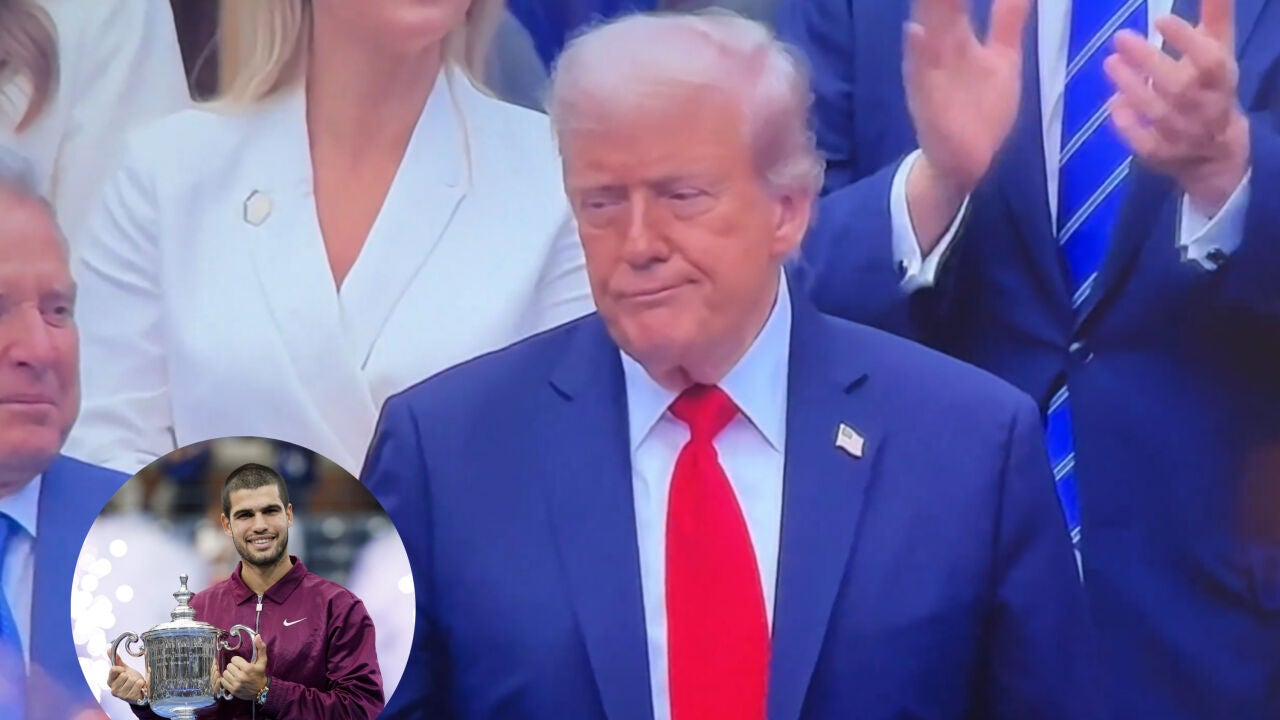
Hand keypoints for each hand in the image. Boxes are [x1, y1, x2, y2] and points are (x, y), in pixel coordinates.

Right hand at [107, 652, 147, 704]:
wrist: (140, 690)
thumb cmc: (130, 680)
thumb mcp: (124, 669)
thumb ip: (116, 659)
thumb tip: (108, 648)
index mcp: (110, 681)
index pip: (113, 669)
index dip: (121, 668)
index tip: (124, 671)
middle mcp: (113, 689)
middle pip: (124, 675)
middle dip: (130, 675)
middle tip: (131, 679)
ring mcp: (121, 695)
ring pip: (131, 680)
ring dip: (136, 680)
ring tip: (135, 683)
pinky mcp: (130, 698)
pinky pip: (138, 684)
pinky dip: (141, 684)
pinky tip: (140, 687)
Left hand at [220, 635, 268, 700]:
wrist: (260, 690)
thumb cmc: (260, 674)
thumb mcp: (263, 661)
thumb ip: (261, 648)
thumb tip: (257, 636)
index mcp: (248, 668)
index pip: (234, 659)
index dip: (237, 660)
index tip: (241, 663)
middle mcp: (241, 676)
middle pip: (228, 666)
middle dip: (232, 666)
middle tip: (237, 669)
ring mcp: (236, 684)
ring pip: (225, 673)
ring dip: (229, 673)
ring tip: (234, 674)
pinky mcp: (233, 690)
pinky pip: (223, 682)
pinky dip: (226, 680)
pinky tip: (231, 679)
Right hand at [903, 0, 1030, 250]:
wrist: (967, 161)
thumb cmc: (982, 108)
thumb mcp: (1002, 57)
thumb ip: (1006, 18)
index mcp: (957, 36)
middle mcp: (939, 48)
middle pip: (937, 3)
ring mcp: (930, 73)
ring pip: (926, 29)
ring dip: (925, 7)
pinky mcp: (928, 101)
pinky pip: (921, 75)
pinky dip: (917, 55)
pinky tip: (915, 33)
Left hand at [1105, 0, 1249, 215]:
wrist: (1217, 150)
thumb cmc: (1212, 87)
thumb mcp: (1218, 51)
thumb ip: (1214, 17)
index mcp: (1221, 79)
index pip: (1209, 60)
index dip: (1186, 39)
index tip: (1160, 19)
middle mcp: (1204, 108)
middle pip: (1178, 85)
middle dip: (1148, 61)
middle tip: (1121, 37)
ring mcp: (1182, 134)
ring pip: (1156, 111)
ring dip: (1131, 86)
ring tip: (1110, 62)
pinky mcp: (1162, 155)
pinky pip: (1142, 142)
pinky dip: (1126, 124)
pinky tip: (1113, 103)